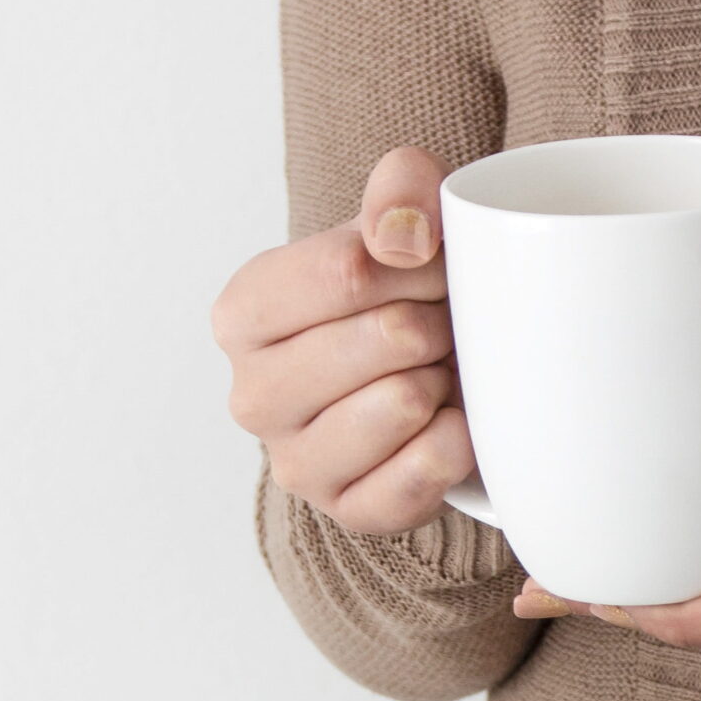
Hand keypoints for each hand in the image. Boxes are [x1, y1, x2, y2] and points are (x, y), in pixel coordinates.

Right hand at [212, 146, 476, 532]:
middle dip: (437, 323)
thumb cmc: (404, 292)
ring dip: (444, 381)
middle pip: (388, 338)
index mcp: (243, 312)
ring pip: (406, 404)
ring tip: (434, 373)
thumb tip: (403, 238)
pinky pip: (428, 469)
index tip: (436, 269)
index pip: (349, 272)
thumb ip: (402, 187)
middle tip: (438, 327)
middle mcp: (252, 394)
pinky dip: (457, 441)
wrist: (424, 376)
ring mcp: (295, 463)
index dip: (421, 265)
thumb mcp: (403, 214)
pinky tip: (445, 425)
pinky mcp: (349, 513)